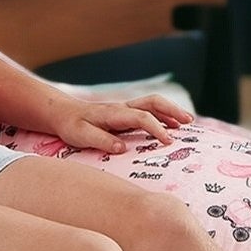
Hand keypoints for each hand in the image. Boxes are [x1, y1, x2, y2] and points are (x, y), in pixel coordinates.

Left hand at [46, 88, 191, 154]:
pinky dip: (163, 115)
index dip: (156, 128)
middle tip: (188, 122)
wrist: (63, 113)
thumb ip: (101, 141)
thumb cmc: (71, 125)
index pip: (141, 117)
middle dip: (172, 111)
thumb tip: (122, 148)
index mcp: (114, 113)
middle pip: (153, 102)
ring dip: (170, 111)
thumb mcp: (81, 135)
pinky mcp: (125, 114)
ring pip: (152, 104)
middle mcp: (122, 108)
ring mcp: (125, 109)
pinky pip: (148, 111)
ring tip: (187, 122)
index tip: (168, 141)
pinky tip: (171, 126)